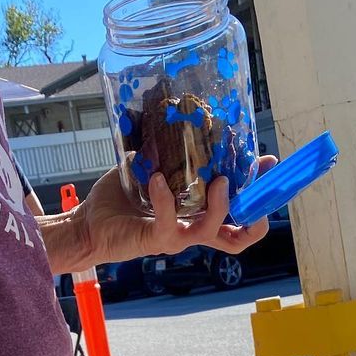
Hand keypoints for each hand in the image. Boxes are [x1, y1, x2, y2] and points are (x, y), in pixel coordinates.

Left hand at [71, 157, 278, 268]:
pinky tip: (159, 180)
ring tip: (220, 181)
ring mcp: (175, 237)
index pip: (236, 216)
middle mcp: (191, 229)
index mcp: (195, 215)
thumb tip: (177, 115)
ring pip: (211, 229)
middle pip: (237, 237)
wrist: (88, 225)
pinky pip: (168, 223)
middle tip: (259, 181)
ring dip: (220, 206)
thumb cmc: (119, 199)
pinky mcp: (154, 240)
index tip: (268, 165)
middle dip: (256, 212)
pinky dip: (166, 200)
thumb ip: (166, 150)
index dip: (258, 196)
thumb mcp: (148, 168)